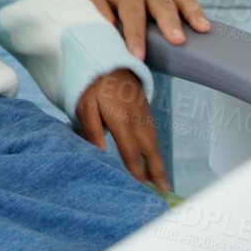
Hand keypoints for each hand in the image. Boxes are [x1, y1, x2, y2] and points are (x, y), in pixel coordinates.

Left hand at [75, 68, 167, 191]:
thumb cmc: (93, 85)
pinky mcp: (146, 110)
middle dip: (157, 170)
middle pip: (149, 149)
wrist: (111, 60)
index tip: (141, 186)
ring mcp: (144, 114)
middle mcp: (137, 118)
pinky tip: (156, 160)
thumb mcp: (86, 105)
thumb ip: (92, 129)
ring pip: (154, 142)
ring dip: (159, 162)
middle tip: (164, 191)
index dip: (136, 169)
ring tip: (164, 182)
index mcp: (121, 118)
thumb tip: (99, 153)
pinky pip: (153, 134)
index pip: (130, 150)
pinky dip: (156, 149)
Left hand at [85, 0, 210, 60]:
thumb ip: (98, 8)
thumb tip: (108, 27)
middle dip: (169, 23)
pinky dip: (199, 11)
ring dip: (192, 14)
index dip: (135, 35)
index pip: (132, 14)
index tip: (138, 55)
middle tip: (177, 41)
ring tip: (202, 29)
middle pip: (161, 5)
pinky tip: (206, 26)